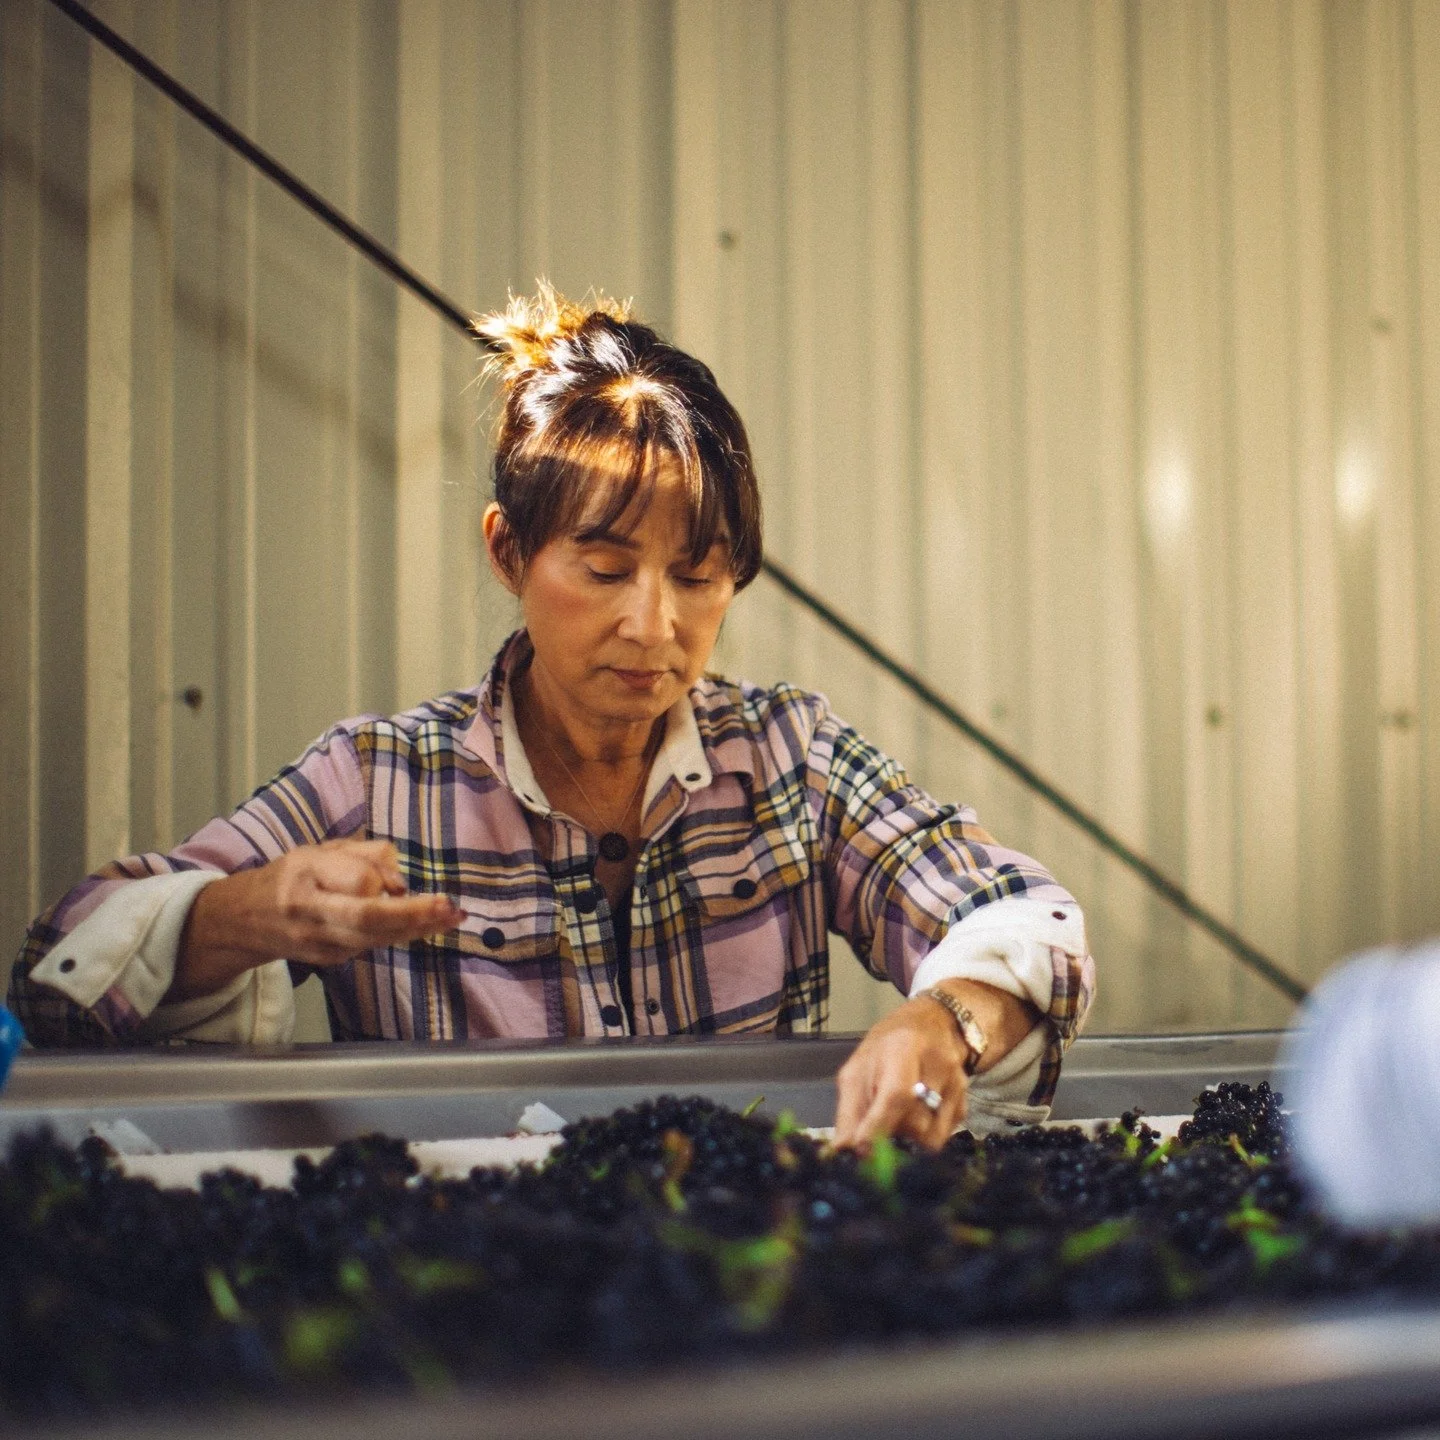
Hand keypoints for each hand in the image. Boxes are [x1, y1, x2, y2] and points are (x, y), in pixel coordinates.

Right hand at [168, 840, 462, 1001]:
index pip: (355, 882)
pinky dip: (403, 935)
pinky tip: (427, 925)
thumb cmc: (293, 876)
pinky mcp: (329, 960)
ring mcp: (319, 943)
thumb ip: (366, 856)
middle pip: (368, 918)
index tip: (404, 882)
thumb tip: (401, 882)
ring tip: (454, 917)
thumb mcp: (323, 849)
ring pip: (376, 938)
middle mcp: (310, 913)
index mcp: (305, 876)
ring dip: (419, 928)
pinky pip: (374, 945)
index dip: (384, 881)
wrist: (246, 919)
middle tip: (449, 907)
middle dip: (413, 914)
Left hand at [833, 979, 1039, 1150]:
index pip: (896, 1096)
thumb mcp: (859, 1067)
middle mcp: (938, 1066)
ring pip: (932, 1138)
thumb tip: (843, 1151)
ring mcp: (957, 1086)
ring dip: (907, 1145)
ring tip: (891, 1131)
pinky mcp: (965, 1104)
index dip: (878, 1128)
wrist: (934, 1024)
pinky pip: (942, 1138)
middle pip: (916, 1124)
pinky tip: (911, 1125)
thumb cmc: (888, 1046)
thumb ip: (850, 1109)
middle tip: (872, 1142)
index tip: (861, 1152)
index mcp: (905, 1049)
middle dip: (890, 1141)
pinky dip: (922, 1141)